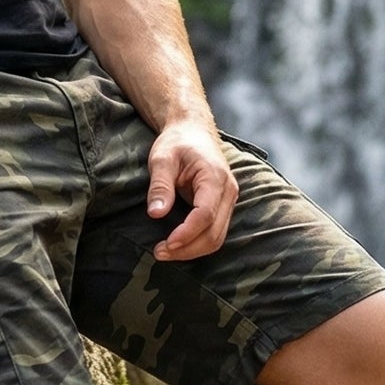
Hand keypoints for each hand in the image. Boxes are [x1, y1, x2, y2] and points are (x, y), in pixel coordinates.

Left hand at [146, 119, 238, 260]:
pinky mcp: (223, 207)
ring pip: (217, 238)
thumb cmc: (177, 142)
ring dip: (192, 250)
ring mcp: (228, 201)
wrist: (193, 131)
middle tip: (159, 253)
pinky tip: (177, 245)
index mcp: (214, 177)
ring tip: (165, 252)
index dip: (187, 233)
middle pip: (214, 233)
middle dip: (187, 248)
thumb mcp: (162, 158)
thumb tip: (156, 213)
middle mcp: (228, 191)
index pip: (205, 214)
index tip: (166, 244)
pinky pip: (214, 233)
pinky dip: (197, 244)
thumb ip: (160, 185)